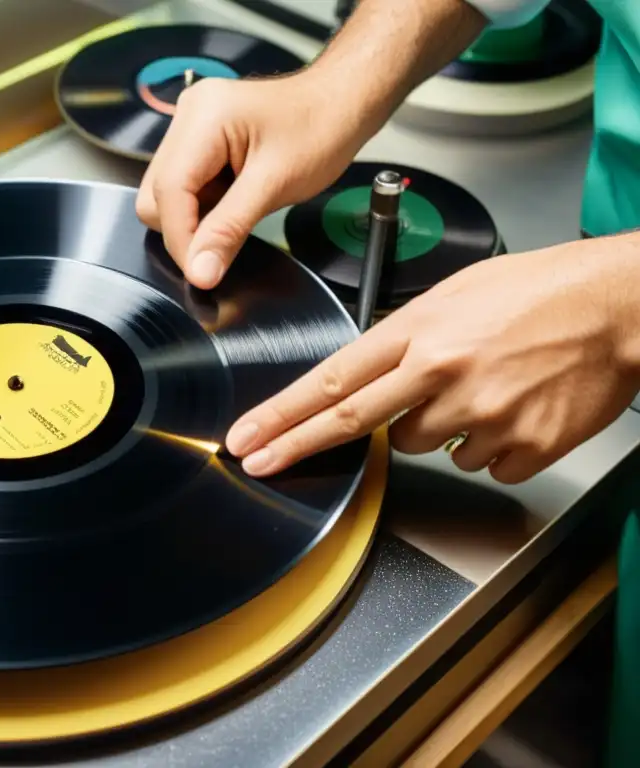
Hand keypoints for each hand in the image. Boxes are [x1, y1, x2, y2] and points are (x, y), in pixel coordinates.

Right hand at [135, 72, 368, 289]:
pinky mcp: (196, 142)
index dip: (181, 238)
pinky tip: (233, 198)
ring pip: (165, 196)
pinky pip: (182, 188)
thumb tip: (200, 271)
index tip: (202, 272)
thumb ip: (229, 230)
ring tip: (239, 206)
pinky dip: (203, 206)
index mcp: (203, 117)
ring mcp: (189, 127)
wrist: (340, 105)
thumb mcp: (275, 186)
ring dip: (196, 217)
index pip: (168, 191)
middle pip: (156, 195)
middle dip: (186, 228)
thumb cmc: (320, 130)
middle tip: (227, 236)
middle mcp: (187, 116)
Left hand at [223, 240, 639, 483]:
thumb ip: (402, 339)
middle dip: (296, 446)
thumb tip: (364, 380)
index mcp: (421, 330)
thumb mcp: (453, 295)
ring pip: (419, 447)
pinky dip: (484, 445)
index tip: (248, 435)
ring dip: (432, 427)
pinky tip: (509, 408)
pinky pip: (478, 464)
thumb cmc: (538, 291)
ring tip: (476, 387)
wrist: (618, 304)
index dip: (283, 414)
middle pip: (351, 423)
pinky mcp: (522, 448)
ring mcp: (482, 415)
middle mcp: (442, 374)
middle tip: (260, 461)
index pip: (333, 379)